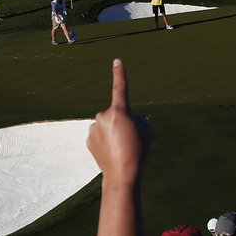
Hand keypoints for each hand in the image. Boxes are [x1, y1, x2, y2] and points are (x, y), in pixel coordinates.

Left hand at [86, 60, 150, 183]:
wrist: (122, 174)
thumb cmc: (138, 151)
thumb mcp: (146, 130)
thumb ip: (137, 119)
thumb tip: (127, 119)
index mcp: (119, 111)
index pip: (120, 88)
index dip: (120, 73)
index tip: (117, 61)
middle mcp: (103, 116)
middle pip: (116, 113)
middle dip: (123, 122)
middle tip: (130, 139)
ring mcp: (93, 128)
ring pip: (107, 125)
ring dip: (114, 132)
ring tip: (121, 148)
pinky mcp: (89, 139)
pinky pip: (100, 135)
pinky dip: (106, 141)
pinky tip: (111, 152)